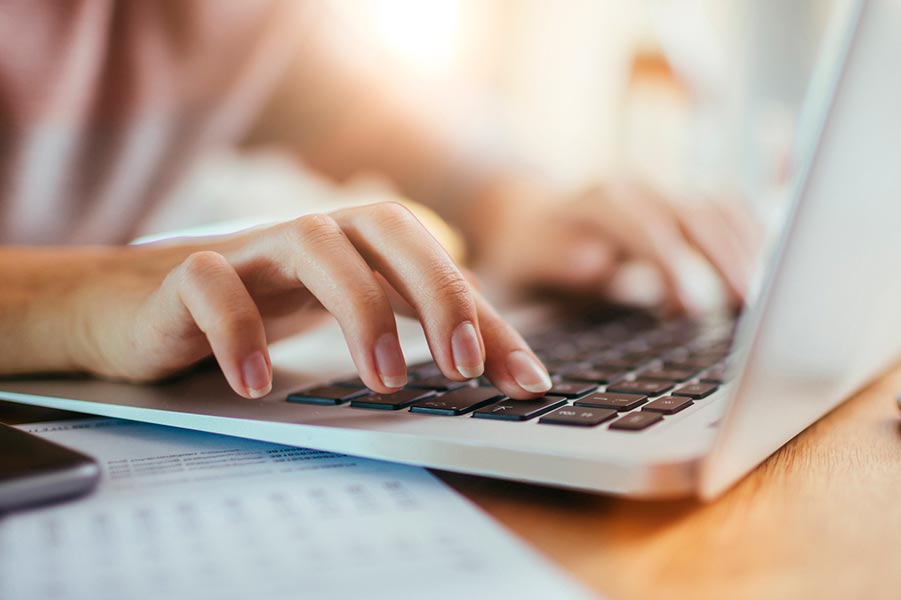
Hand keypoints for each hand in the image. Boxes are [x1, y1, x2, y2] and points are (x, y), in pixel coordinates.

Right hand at [59, 202, 551, 399]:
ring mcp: (251, 249)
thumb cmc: (258, 308)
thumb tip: (509, 371)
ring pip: (314, 244)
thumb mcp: (345, 319)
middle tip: (461, 367)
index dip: (487, 319)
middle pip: (387, 227)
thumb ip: (420, 334)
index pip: (438, 266)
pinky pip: (213, 285)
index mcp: (358, 244)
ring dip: (358, 309)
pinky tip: (257, 384)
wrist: (136, 305)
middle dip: (435, 291)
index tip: (525, 381)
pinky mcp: (185, 274)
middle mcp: (314, 234)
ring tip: (383, 381)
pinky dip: (240, 330)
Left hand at [471, 179, 761, 310]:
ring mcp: (662, 194)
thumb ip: (558, 261)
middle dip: (724, 258)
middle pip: (695, 213)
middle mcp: (636, 190)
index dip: (672, 265)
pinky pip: (728, 211)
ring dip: (747, 249)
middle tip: (749, 306)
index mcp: (598, 202)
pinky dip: (752, 236)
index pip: (645, 226)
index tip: (691, 308)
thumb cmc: (525, 253)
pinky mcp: (680, 207)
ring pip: (719, 209)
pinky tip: (768, 270)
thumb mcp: (525, 261)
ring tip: (765, 299)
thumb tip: (598, 263)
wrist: (524, 218)